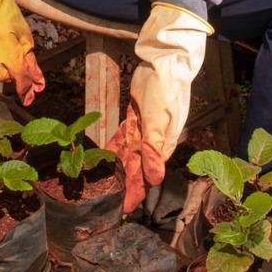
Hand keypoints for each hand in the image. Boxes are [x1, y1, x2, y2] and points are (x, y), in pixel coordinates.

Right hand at [0, 0, 44, 105]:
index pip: (21, 82)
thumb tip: (38, 84)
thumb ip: (30, 62)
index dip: (27, 91)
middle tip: (9, 47)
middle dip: (10, 68)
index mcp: (11, 57)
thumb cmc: (4, 13)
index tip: (30, 98)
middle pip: (4, 78)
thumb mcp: (24, 35)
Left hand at [107, 3, 211, 212]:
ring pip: (129, 153)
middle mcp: (154, 140)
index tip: (125, 208)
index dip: (137, 191)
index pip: (147, 174)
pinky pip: (123, 136)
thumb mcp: (159, 121)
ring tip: (107, 184)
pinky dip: (115, 146)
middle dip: (126, 185)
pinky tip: (105, 156)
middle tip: (112, 202)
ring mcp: (144, 128)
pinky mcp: (136, 115)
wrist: (165, 62)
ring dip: (119, 168)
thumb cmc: (166, 91)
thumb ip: (154, 149)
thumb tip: (154, 179)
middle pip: (137, 167)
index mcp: (162, 145)